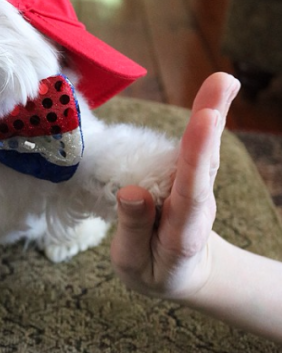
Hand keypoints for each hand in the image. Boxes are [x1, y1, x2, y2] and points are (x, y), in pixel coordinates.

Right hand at [111, 73, 240, 300]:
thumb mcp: (134, 265)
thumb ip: (132, 230)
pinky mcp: (189, 178)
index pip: (190, 192)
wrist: (184, 271)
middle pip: (204, 163)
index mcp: (181, 232)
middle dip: (211, 122)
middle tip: (222, 83)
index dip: (195, 156)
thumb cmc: (154, 270)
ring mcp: (195, 189)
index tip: (204, 121)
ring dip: (211, 113)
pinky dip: (205, 120)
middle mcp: (195, 205)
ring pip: (204, 151)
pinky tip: (212, 96)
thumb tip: (131, 190)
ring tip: (222, 80)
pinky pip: (196, 148)